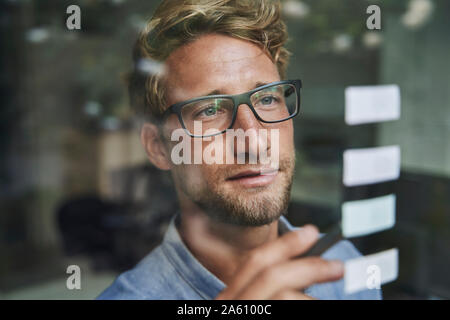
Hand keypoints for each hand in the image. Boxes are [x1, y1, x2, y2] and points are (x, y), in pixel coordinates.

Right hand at [215, 225, 343, 299]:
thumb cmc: (248, 310)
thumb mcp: (242, 303)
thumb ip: (255, 287)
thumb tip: (296, 272)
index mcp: (228, 296)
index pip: (255, 261)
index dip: (285, 244)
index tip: (311, 232)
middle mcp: (233, 304)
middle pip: (271, 276)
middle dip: (309, 266)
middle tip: (338, 266)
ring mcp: (244, 314)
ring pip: (284, 297)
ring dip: (310, 296)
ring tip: (326, 301)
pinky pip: (287, 309)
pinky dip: (309, 304)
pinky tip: (315, 304)